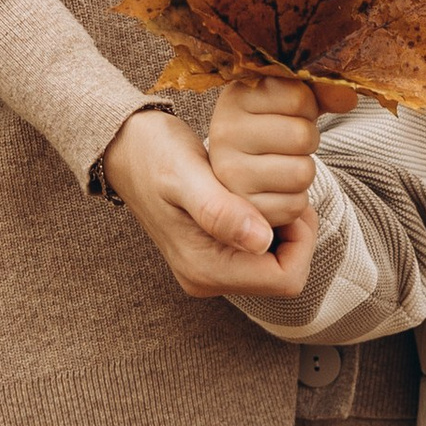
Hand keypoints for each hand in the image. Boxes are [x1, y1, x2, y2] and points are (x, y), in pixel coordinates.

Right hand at [102, 109, 316, 301]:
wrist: (124, 147)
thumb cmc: (154, 153)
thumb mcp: (186, 174)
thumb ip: (222, 211)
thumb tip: (261, 241)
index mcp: (204, 269)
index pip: (285, 278)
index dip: (301, 239)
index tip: (290, 198)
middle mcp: (206, 279)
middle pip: (283, 275)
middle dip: (296, 235)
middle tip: (285, 192)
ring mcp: (208, 269)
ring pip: (274, 265)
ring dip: (283, 229)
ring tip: (269, 190)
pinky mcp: (211, 255)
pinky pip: (258, 253)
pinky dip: (268, 226)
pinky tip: (257, 195)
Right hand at [208, 72, 319, 232]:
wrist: (227, 166)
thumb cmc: (266, 128)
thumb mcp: (285, 99)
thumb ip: (318, 91)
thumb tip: (348, 96)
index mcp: (235, 97)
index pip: (299, 97)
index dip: (307, 105)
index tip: (287, 111)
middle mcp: (224, 133)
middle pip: (303, 136)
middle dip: (306, 140)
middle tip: (284, 143)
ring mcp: (229, 174)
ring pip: (302, 173)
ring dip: (302, 172)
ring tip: (279, 166)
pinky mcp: (241, 211)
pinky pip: (295, 206)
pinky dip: (294, 201)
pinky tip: (274, 190)